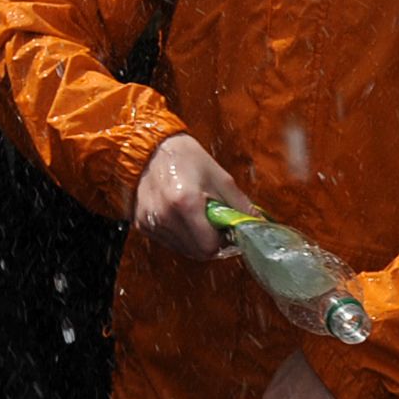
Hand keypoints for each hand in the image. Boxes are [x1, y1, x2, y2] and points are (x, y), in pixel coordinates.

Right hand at [133, 131, 247, 260]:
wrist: (150, 146)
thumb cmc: (186, 157)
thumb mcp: (220, 177)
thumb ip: (240, 206)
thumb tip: (258, 226)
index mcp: (185, 202)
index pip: (210, 246)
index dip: (222, 240)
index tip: (225, 229)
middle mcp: (164, 215)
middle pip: (197, 252)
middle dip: (209, 242)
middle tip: (212, 223)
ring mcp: (150, 221)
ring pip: (183, 249)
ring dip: (194, 240)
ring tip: (194, 216)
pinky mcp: (141, 223)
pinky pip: (168, 242)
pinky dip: (179, 235)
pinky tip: (179, 216)